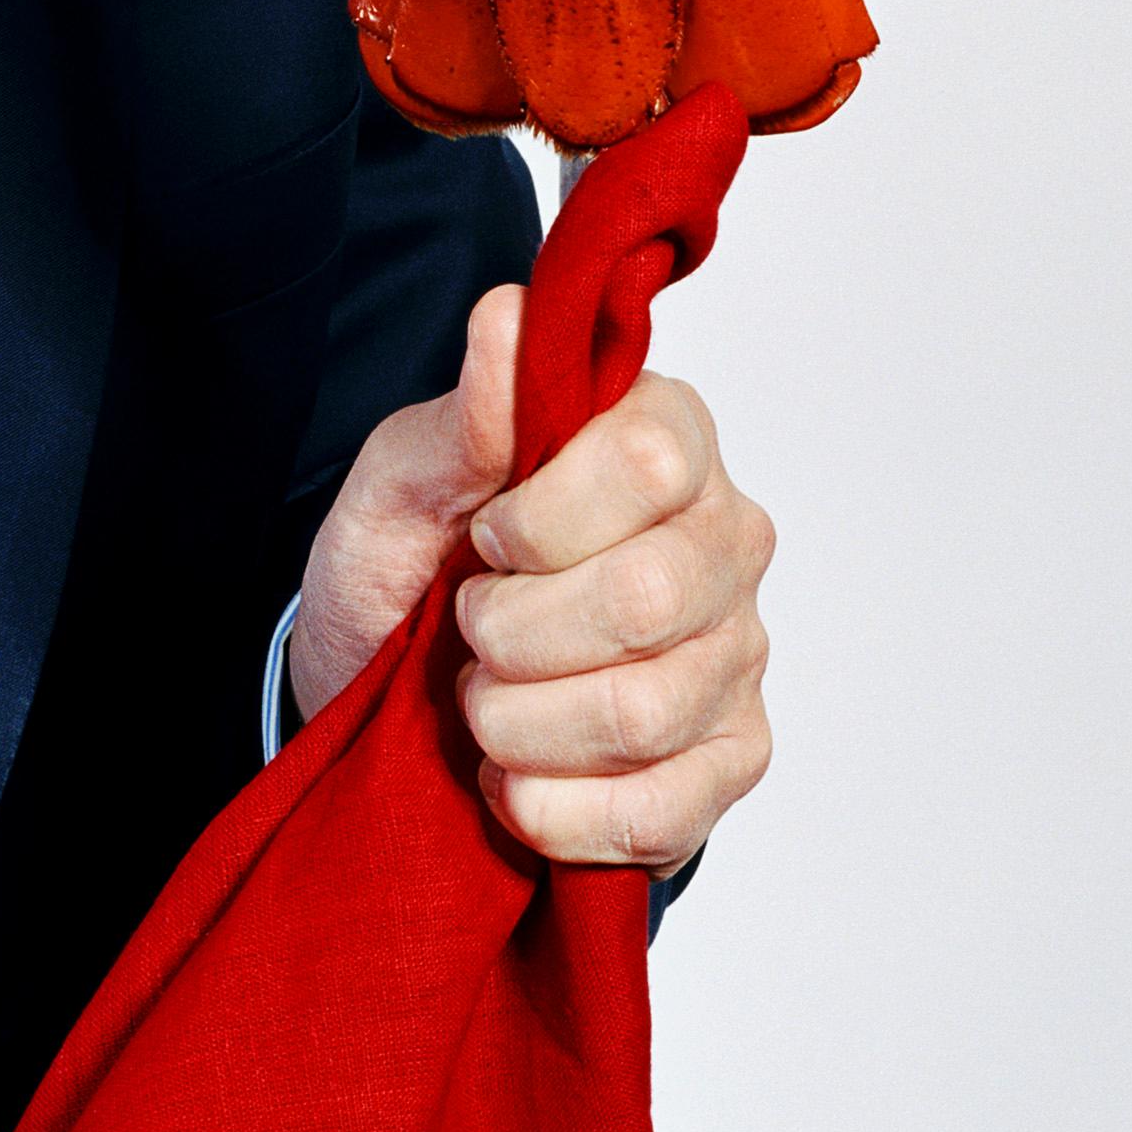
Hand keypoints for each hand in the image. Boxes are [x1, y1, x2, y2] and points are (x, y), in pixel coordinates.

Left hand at [288, 285, 775, 870]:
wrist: (393, 691)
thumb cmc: (407, 564)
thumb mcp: (400, 481)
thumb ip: (465, 415)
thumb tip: (505, 319)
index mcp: (665, 436)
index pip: (648, 463)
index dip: (539, 519)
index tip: (480, 536)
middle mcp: (727, 539)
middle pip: (650, 598)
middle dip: (514, 632)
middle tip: (468, 628)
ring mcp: (739, 656)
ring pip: (646, 712)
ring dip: (520, 723)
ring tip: (481, 703)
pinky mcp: (729, 760)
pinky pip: (664, 813)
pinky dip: (557, 810)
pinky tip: (514, 780)